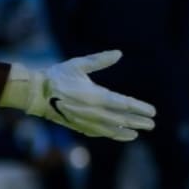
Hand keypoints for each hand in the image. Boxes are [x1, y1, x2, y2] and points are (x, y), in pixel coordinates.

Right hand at [0, 50, 155, 140]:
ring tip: (138, 133)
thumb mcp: (79, 64)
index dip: (140, 108)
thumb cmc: (57, 76)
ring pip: (111, 129)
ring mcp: (85, 121)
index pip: (124, 104)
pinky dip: (112, 135)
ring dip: (126, 131)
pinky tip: (121, 135)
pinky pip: (99, 133)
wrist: (35, 93)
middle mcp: (93, 111)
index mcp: (95, 95)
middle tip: (152, 125)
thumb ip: (100, 60)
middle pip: (121, 119)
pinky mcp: (78, 126)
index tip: (153, 112)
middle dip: (138, 122)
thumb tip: (119, 53)